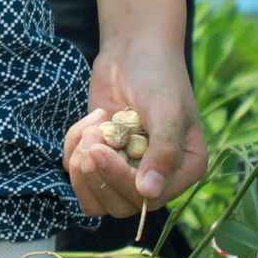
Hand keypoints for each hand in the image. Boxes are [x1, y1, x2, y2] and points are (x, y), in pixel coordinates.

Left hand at [67, 41, 207, 217]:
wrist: (134, 51)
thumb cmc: (159, 78)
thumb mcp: (166, 111)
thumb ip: (163, 152)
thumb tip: (149, 194)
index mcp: (183, 171)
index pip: (147, 200)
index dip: (118, 180)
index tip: (98, 150)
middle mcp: (156, 179)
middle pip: (119, 206)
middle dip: (97, 174)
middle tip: (92, 138)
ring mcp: (125, 170)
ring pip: (94, 198)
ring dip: (81, 168)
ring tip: (90, 129)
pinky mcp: (100, 158)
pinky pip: (77, 172)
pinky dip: (74, 146)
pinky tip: (90, 120)